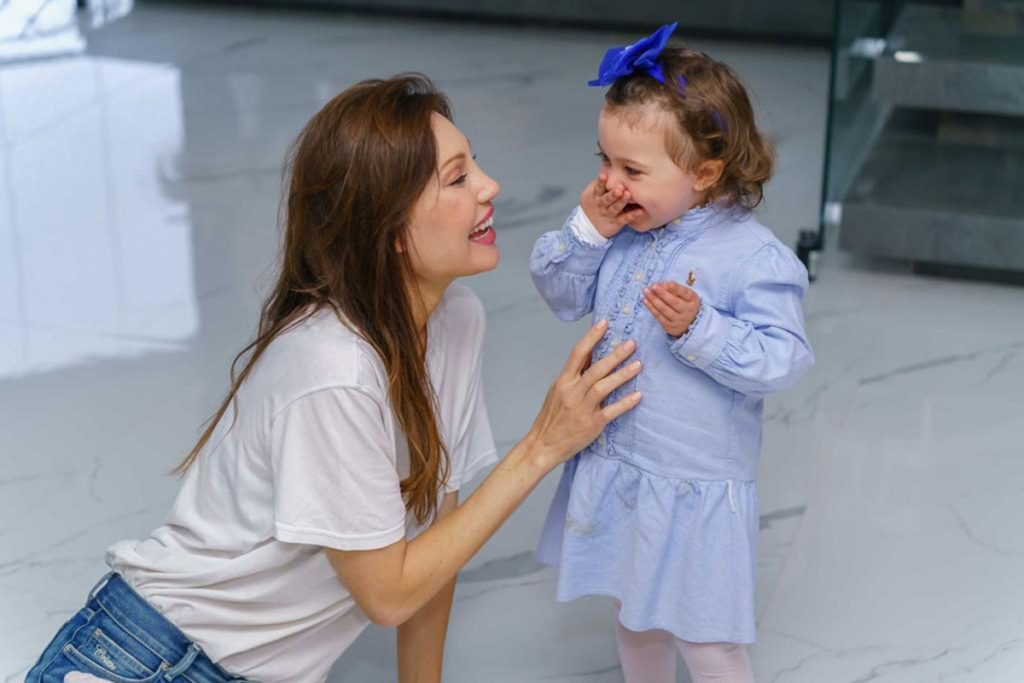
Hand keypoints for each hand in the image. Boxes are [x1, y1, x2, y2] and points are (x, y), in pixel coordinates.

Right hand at [527, 320, 641, 466]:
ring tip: (638, 365)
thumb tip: (588, 355)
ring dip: (622, 375)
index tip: (604, 324)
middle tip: (631, 343)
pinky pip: (611, 411)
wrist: (543, 445)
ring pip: (604, 387)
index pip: (577, 354)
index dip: (591, 337)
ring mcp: (582, 409)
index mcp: (563, 382)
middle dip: (615, 355)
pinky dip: (625, 403)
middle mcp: (572, 393)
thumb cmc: (551, 417)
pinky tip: (638, 395)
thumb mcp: (557, 391)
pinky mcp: (592, 424)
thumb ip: (573, 375)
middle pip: (595, 369)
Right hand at [579, 173, 645, 238]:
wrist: (589, 225)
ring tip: (628, 195)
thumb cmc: (594, 204)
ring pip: (615, 208)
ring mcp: (609, 214)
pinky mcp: (616, 222)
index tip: (604, 175)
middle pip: (606, 199)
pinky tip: (640, 211)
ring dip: (622, 202)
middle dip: (613, 193)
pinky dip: (632, 215)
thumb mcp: (592, 192)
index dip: (601, 181)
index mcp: (596, 196)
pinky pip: (624, 219)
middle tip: (619, 188)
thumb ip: (601, 181)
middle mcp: (602, 205)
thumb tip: (607, 163)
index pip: (598, 188)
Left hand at [643, 281, 700, 336]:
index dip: (677, 288)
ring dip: (653, 300)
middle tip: (653, 286)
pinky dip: (651, 308)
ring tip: (646, 291)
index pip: (685, 293)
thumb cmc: (685, 304)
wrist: (689, 324)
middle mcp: (687, 312)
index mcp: (693, 301)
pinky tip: (645, 300)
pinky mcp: (670, 327)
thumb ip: (675, 289)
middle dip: (662, 293)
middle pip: (674, 302)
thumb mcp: (685, 295)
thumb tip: (662, 284)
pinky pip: (659, 316)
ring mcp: (678, 321)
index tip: (668, 283)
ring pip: (664, 309)